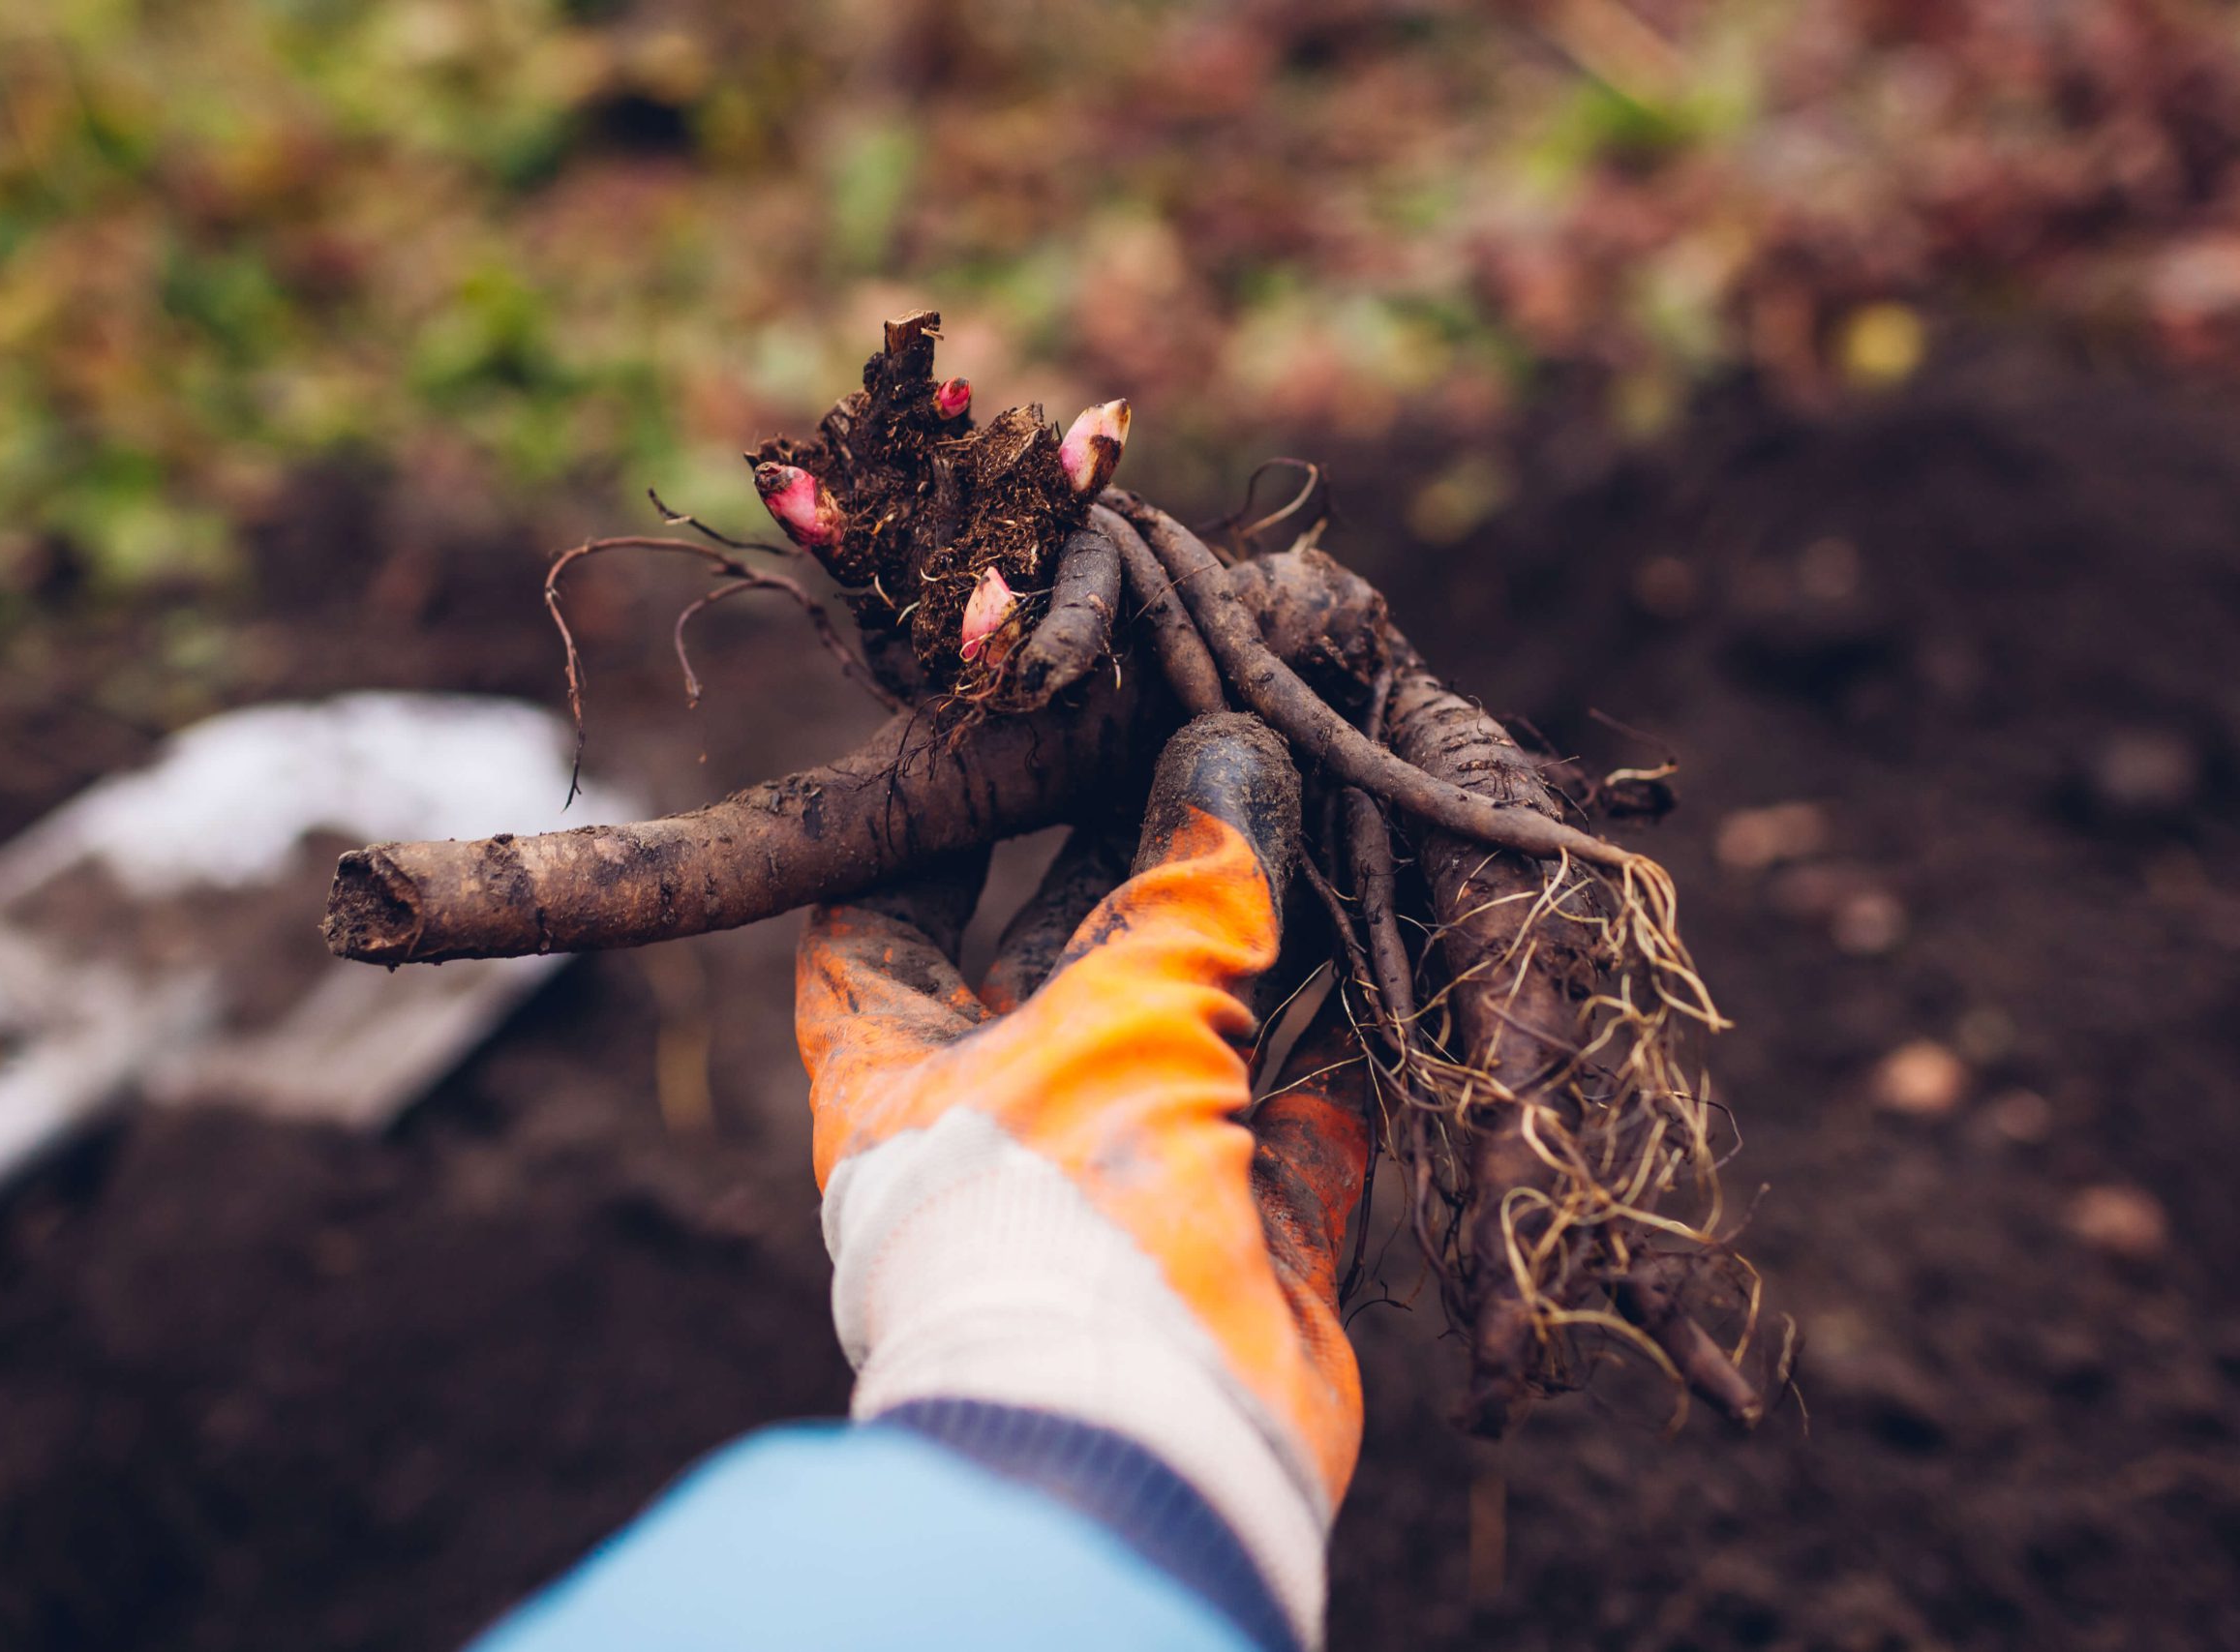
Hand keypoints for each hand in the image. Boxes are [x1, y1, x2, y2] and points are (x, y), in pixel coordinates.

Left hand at [795, 713, 1370, 1645]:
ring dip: (1253, 941)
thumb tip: (1230, 752)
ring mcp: (1124, 1183)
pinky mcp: (1243, 1236)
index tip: (1003, 745)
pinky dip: (1343, 1041)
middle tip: (1202, 750)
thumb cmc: (1064, 1201)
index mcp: (900, 1070)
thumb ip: (1187, 882)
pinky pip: (1302, 1116)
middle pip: (1054, 961)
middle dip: (1130, 865)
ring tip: (1314, 815)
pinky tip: (1391, 942)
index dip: (930, 829)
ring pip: (1191, 1031)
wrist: (1142, 1438)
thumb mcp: (1121, 1004)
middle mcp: (1001, 1122)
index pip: (874, 920)